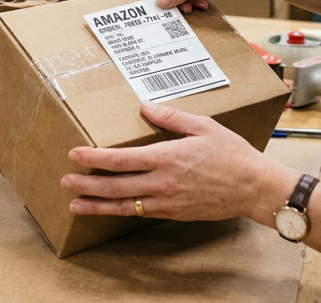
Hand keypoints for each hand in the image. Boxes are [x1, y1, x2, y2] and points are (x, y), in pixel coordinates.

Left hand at [61, 102, 298, 221]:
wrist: (255, 188)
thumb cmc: (232, 154)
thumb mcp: (203, 126)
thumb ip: (171, 117)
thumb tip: (144, 106)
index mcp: (166, 157)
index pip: (120, 159)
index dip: (93, 157)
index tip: (73, 154)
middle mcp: (162, 182)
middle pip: (114, 186)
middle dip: (86, 185)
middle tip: (65, 182)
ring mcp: (167, 202)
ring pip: (124, 206)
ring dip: (97, 205)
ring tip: (75, 204)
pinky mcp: (174, 214)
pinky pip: (141, 213)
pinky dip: (121, 212)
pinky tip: (110, 209)